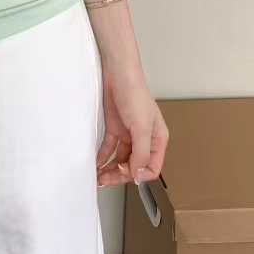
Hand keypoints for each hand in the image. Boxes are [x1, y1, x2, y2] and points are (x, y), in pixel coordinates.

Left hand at [96, 59, 168, 189]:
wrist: (118, 73)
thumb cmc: (135, 94)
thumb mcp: (142, 127)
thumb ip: (141, 153)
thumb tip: (138, 176)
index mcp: (157, 140)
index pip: (152, 168)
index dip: (139, 175)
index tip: (125, 176)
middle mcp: (144, 140)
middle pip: (134, 166)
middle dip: (120, 175)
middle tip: (105, 180)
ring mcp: (129, 134)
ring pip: (120, 159)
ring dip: (109, 169)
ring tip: (98, 177)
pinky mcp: (115, 128)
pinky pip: (109, 149)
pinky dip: (102, 157)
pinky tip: (95, 164)